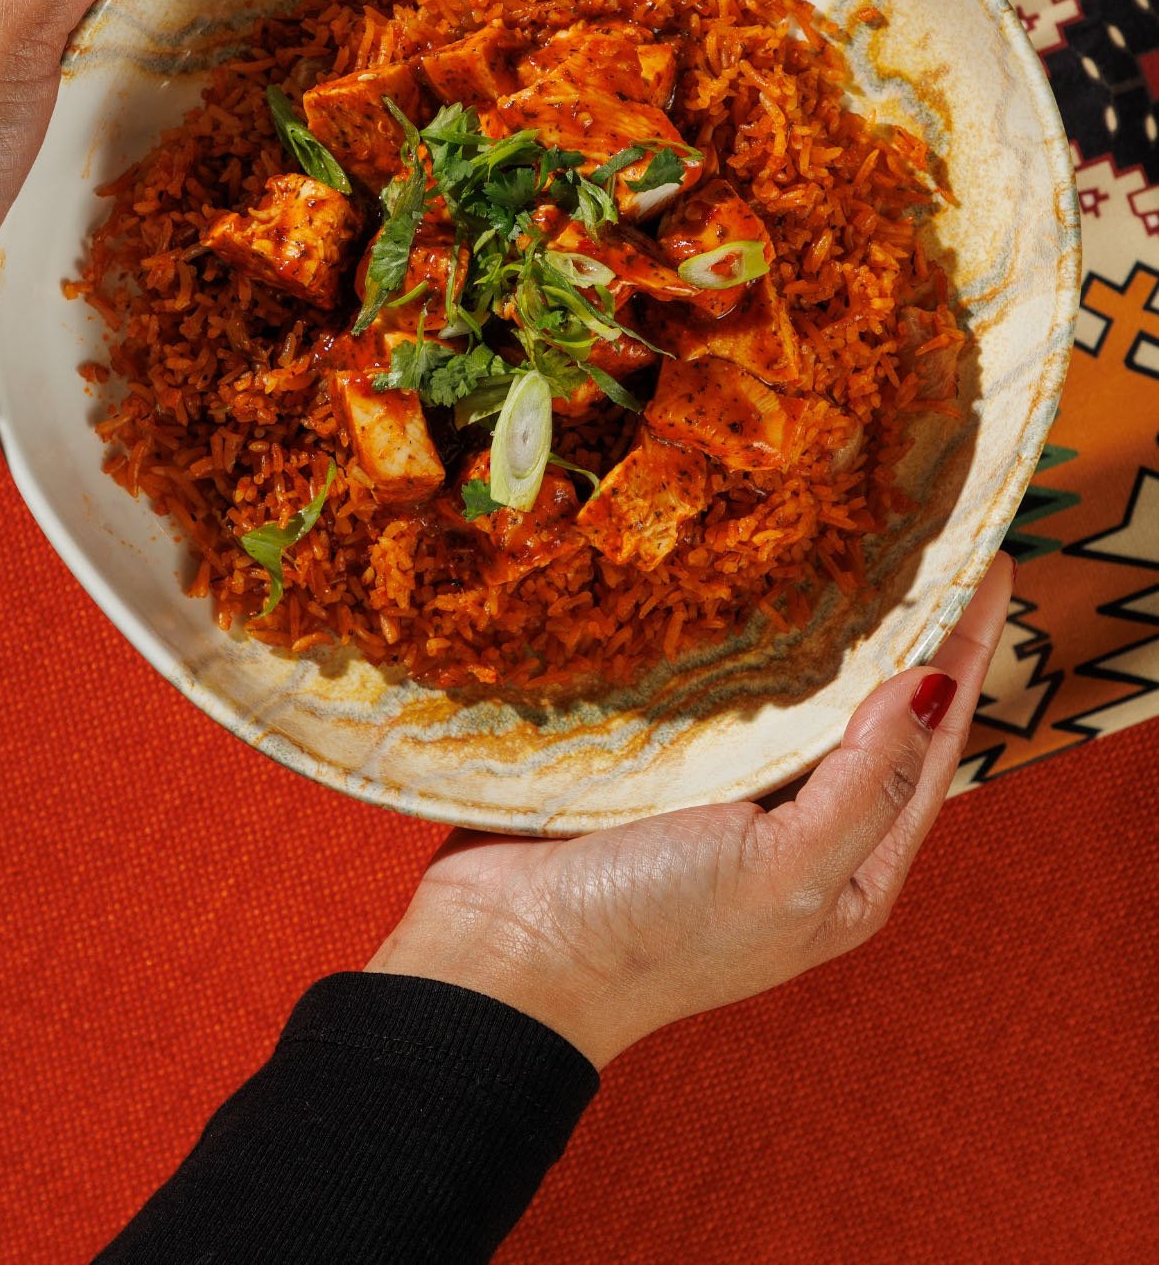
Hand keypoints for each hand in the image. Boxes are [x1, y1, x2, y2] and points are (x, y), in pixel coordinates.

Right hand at [369, 554, 1012, 1066]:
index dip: (964, 654)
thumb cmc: (653, 931)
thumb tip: (931, 684)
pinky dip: (743, 641)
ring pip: (796, 694)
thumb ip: (866, 785)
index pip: (932, 744)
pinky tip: (748, 588)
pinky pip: (720, 692)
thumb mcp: (787, 870)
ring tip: (847, 543)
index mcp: (852, 871)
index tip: (986, 565)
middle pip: (871, 714)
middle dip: (903, 632)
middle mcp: (801, 832)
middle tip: (921, 533)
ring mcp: (727, 796)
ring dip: (824, 627)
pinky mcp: (660, 765)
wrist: (505, 958)